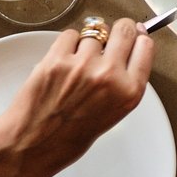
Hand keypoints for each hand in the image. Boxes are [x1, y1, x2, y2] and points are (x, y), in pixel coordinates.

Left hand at [0, 21, 151, 176]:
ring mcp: (82, 65)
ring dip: (87, 43)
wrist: (31, 146)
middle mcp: (109, 76)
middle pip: (123, 30)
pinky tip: (62, 64)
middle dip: (118, 30)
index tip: (134, 35)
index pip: (145, 46)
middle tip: (108, 38)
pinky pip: (69, 35)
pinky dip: (66, 45)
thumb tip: (126, 52)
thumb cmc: (69, 138)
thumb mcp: (112, 113)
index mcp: (128, 92)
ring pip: (93, 32)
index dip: (138, 37)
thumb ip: (122, 82)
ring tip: (76, 66)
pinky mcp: (56, 60)